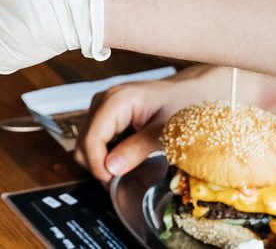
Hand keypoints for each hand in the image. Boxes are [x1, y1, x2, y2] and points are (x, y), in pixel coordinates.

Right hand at [77, 65, 225, 179]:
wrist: (192, 91)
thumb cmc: (184, 106)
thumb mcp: (165, 132)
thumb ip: (137, 149)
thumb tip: (110, 169)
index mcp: (116, 100)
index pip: (92, 138)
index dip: (98, 165)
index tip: (113, 183)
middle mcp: (103, 100)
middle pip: (83, 143)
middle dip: (98, 166)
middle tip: (122, 181)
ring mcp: (102, 107)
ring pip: (86, 144)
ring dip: (102, 161)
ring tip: (127, 170)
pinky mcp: (105, 115)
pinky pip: (96, 140)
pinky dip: (107, 154)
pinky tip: (127, 157)